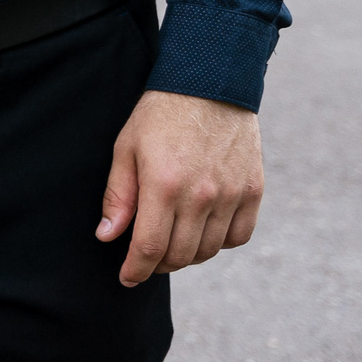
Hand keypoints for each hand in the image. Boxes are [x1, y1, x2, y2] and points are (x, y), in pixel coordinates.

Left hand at [98, 90, 264, 286]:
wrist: (209, 84)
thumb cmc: (159, 115)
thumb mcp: (126, 148)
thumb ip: (118, 196)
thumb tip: (107, 237)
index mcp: (164, 185)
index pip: (150, 247)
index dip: (136, 269)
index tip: (127, 277)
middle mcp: (201, 195)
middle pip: (180, 255)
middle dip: (158, 264)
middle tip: (147, 257)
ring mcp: (231, 194)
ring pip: (209, 250)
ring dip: (188, 256)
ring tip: (173, 243)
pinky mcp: (253, 190)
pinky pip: (239, 236)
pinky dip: (220, 242)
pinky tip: (204, 230)